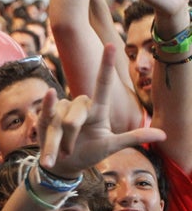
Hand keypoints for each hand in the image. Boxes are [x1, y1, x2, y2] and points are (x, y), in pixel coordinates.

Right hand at [38, 44, 165, 175]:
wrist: (63, 165)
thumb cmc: (90, 153)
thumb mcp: (112, 146)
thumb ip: (133, 137)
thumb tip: (164, 135)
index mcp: (98, 109)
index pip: (103, 85)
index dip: (106, 65)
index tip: (111, 45)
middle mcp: (80, 106)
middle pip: (74, 117)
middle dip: (70, 138)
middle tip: (69, 152)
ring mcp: (62, 110)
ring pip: (59, 122)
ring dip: (56, 144)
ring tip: (59, 155)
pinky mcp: (46, 116)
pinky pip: (46, 110)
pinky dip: (47, 104)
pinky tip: (49, 95)